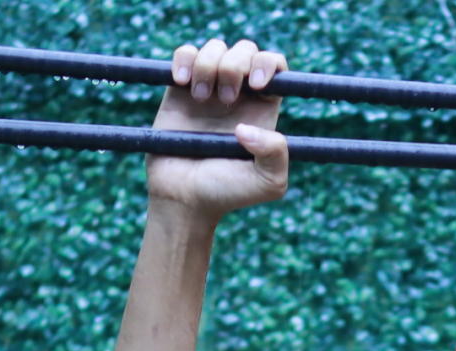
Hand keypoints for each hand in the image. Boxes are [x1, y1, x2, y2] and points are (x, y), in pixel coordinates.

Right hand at [147, 38, 290, 217]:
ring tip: (202, 98)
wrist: (184, 198)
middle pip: (245, 50)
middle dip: (236, 65)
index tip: (257, 84)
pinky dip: (184, 60)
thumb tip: (246, 126)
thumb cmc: (228, 193)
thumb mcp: (268, 182)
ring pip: (215, 47)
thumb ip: (276, 153)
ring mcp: (208, 87)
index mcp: (263, 107)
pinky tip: (181, 83)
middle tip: (225, 99)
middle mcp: (238, 93)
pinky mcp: (179, 88)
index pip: (274, 65)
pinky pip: (185, 53)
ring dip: (210, 65)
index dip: (268, 64)